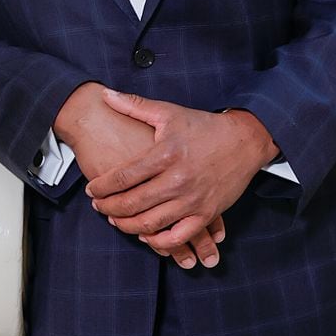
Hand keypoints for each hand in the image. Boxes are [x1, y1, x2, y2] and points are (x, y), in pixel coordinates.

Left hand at [54, 83, 224, 268]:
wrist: (244, 141)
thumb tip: (106, 94)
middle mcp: (178, 179)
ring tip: (115, 219)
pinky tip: (146, 235)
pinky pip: (177, 236)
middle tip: (98, 206)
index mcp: (165, 153)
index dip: (101, 186)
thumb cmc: (204, 127)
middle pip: (132, 203)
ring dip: (127, 225)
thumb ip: (135, 105)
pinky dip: (158, 241)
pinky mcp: (206, 213)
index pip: (122, 176)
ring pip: (150, 223)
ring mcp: (193, 199)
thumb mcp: (169, 112)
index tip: (91, 189)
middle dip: (108, 207)